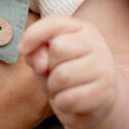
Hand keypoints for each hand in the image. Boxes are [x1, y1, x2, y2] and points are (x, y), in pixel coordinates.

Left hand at [19, 14, 116, 128]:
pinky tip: (71, 103)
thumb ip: (38, 52)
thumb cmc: (69, 75)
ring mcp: (104, 69)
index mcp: (84, 30)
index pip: (56, 23)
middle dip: (48, 68)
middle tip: (56, 76)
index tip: (22, 49)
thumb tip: (39, 63)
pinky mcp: (105, 94)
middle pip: (58, 49)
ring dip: (54, 88)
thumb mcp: (48, 60)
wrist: (100, 101)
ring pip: (62, 76)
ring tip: (63, 90)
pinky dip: (62, 105)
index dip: (33, 35)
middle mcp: (97, 45)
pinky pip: (69, 99)